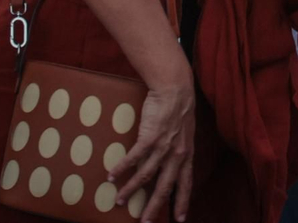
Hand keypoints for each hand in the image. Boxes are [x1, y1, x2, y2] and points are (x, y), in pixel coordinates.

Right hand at [111, 63, 195, 221]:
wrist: (175, 87)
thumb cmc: (178, 108)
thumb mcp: (184, 134)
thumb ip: (177, 150)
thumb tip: (166, 162)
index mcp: (186, 154)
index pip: (185, 184)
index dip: (182, 202)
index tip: (179, 220)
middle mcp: (177, 154)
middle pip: (165, 187)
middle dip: (154, 207)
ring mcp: (163, 146)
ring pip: (146, 176)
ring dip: (131, 190)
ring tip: (119, 201)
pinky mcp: (150, 136)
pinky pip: (133, 157)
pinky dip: (122, 168)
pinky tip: (111, 176)